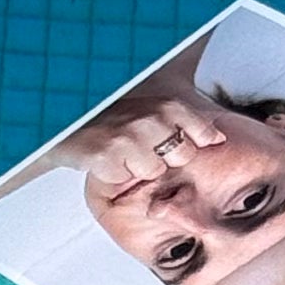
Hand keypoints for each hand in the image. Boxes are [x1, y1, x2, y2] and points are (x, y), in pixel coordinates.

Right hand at [87, 99, 224, 197]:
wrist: (65, 118)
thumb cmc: (112, 115)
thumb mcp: (152, 105)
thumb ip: (188, 119)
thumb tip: (219, 137)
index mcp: (165, 105)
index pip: (204, 133)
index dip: (195, 142)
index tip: (174, 141)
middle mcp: (150, 119)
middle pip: (183, 156)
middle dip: (165, 157)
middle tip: (140, 145)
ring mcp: (128, 139)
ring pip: (155, 171)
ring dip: (138, 167)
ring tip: (122, 151)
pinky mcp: (107, 158)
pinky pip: (125, 179)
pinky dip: (115, 173)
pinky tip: (106, 157)